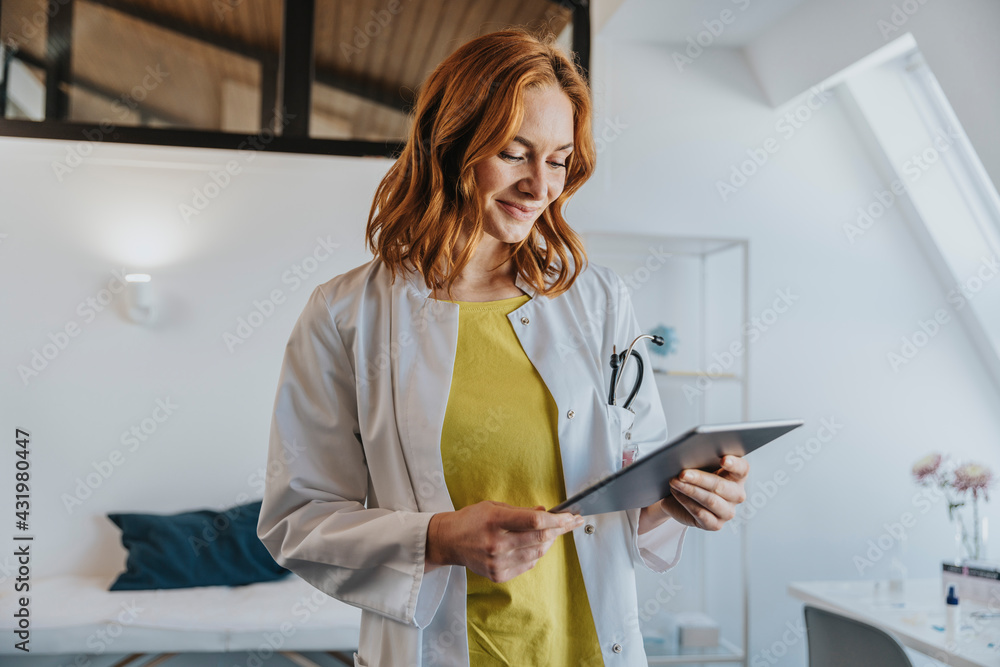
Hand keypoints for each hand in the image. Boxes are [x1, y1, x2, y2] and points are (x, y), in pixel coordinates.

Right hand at [425, 501, 583, 582]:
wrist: (449, 541)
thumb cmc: (472, 519)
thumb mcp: (494, 506)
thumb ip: (521, 511)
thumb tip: (546, 513)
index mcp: (495, 520)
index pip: (534, 521)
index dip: (557, 520)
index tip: (571, 516)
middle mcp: (496, 543)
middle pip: (540, 539)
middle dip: (559, 530)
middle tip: (569, 524)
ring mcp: (497, 562)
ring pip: (537, 553)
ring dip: (548, 542)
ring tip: (550, 533)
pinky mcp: (498, 575)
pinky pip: (528, 565)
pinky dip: (535, 554)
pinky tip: (533, 545)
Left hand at [639, 455, 748, 532]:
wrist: (678, 498)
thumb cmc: (692, 476)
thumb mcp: (697, 466)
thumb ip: (699, 460)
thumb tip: (687, 457)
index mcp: (737, 475)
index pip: (742, 468)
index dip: (734, 464)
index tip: (723, 459)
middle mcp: (736, 494)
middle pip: (721, 485)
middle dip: (700, 479)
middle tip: (682, 473)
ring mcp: (728, 511)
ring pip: (710, 501)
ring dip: (690, 491)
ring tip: (674, 482)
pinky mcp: (715, 525)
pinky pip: (701, 514)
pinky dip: (686, 502)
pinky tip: (677, 493)